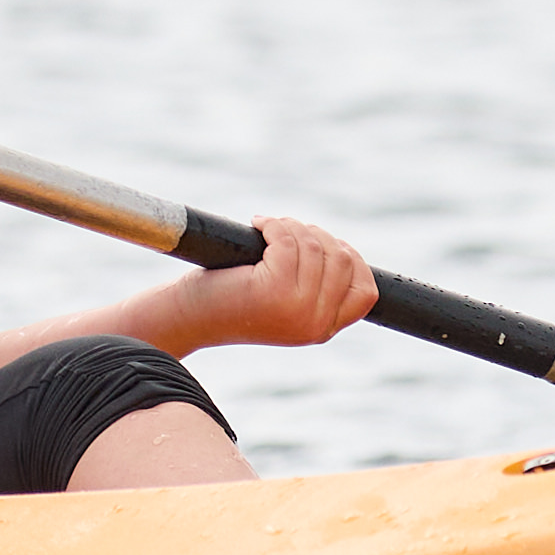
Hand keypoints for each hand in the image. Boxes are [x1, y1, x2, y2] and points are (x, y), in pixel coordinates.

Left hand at [163, 210, 377, 352]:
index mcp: (322, 329)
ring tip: (268, 228)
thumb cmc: (232, 300)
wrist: (190, 316)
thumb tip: (342, 250)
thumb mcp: (285, 300)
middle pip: (343, 260)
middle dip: (316, 235)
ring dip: (291, 226)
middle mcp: (315, 325)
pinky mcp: (273, 290)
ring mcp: (297, 309)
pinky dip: (274, 225)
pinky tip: (257, 225)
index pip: (364, 291)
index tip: (323, 243)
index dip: (351, 259)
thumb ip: (316, 286)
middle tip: (284, 231)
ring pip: (316, 246)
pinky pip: (288, 240)